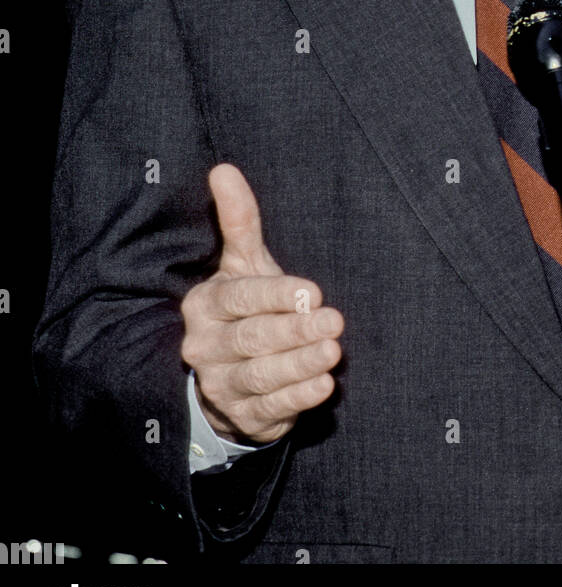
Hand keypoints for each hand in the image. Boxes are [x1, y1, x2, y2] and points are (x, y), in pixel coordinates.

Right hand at [181, 163, 343, 443]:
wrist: (227, 375)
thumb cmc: (243, 306)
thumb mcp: (241, 264)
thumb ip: (239, 220)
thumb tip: (224, 169)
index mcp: (203, 305)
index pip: (239, 300)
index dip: (275, 296)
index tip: (312, 291)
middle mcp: (204, 347)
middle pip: (252, 339)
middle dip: (295, 330)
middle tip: (335, 320)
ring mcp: (220, 386)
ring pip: (262, 376)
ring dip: (300, 364)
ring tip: (333, 351)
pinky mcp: (243, 417)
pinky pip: (272, 407)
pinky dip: (299, 397)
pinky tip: (324, 384)